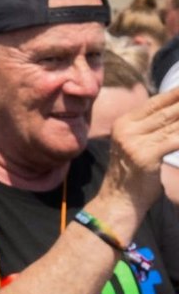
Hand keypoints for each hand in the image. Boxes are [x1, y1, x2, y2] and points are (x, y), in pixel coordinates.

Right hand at [98, 84, 178, 218]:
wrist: (119, 200)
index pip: (157, 102)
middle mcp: (126, 130)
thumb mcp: (139, 144)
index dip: (177, 93)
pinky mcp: (145, 156)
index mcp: (124, 123)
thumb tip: (177, 110)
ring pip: (174, 124)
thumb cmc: (135, 173)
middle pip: (168, 111)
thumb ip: (154, 126)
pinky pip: (175, 140)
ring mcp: (134, 143)